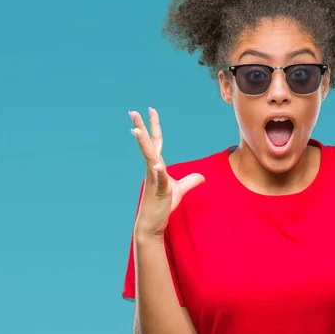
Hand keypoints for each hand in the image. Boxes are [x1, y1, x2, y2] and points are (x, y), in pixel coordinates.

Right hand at [129, 107, 204, 238]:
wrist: (152, 224)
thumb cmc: (162, 206)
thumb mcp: (179, 191)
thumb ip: (190, 181)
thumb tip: (202, 176)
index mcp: (157, 166)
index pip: (156, 142)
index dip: (154, 126)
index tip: (150, 109)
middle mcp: (152, 169)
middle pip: (148, 144)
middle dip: (141, 127)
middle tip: (133, 111)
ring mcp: (153, 179)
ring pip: (149, 157)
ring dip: (143, 144)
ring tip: (136, 130)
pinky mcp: (158, 191)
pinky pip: (159, 179)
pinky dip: (158, 172)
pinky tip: (157, 166)